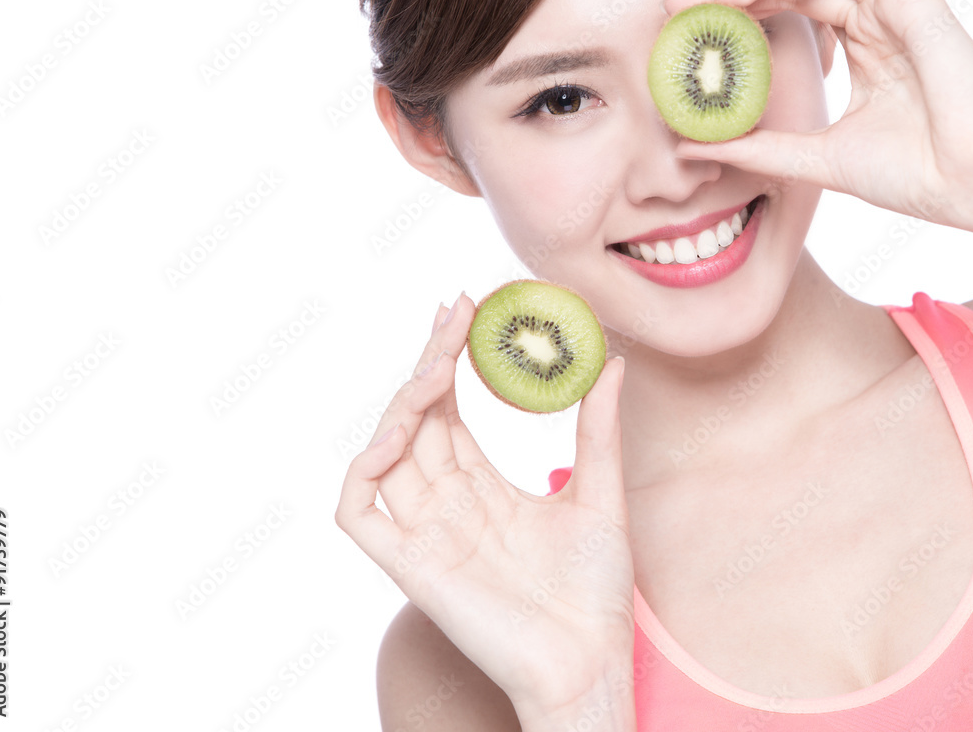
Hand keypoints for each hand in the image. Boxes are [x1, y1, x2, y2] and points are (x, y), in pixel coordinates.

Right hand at [334, 294, 635, 717]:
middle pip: (416, 418)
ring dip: (403, 402)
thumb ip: (598, 428)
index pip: (448, 409)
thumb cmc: (594, 592)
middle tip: (454, 312)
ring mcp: (422, 531)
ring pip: (385, 452)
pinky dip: (364, 469)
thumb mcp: (600, 492)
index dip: (448, 358)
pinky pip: (359, 511)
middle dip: (429, 361)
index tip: (463, 308)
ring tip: (439, 363)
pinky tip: (397, 433)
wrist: (592, 665)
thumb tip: (613, 362)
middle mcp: (444, 502)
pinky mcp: (409, 565)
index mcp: (479, 486)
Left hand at [664, 0, 972, 232]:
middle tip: (682, 6)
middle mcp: (875, 21)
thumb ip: (755, 147)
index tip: (685, 22)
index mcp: (859, 49)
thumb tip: (690, 147)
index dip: (735, 7)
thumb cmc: (910, 176)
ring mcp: (895, 5)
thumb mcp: (811, 158)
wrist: (966, 189)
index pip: (786, 8)